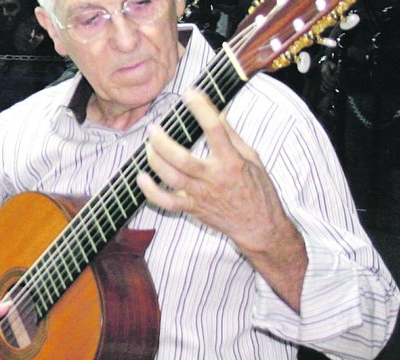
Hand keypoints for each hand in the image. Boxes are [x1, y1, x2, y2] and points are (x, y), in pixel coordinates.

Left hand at [137, 89, 306, 310]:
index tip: (190, 94)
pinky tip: (141, 178)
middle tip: (154, 128)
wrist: (258, 226)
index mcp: (232, 162)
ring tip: (149, 146)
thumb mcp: (252, 158)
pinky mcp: (193, 209)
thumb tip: (217, 112)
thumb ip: (231, 136)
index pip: (215, 129)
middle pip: (182, 158)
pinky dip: (151, 191)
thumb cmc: (257, 190)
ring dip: (155, 160)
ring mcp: (201, 195)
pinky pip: (167, 202)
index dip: (201, 108)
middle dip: (163, 141)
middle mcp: (214, 178)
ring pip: (171, 177)